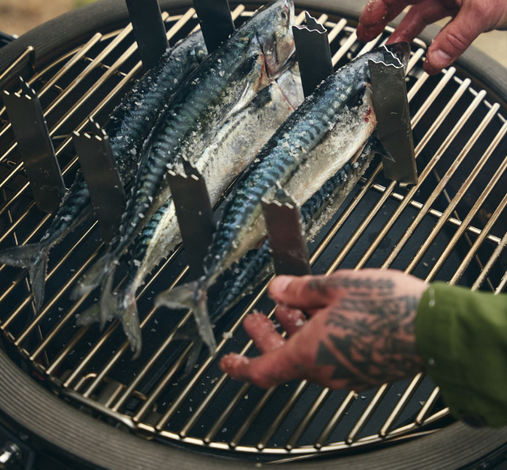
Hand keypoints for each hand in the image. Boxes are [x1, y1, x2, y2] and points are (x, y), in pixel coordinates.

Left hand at [219, 269, 427, 390]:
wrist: (433, 328)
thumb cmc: (388, 307)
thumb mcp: (335, 286)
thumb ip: (299, 289)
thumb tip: (277, 289)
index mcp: (310, 353)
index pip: (263, 370)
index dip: (240, 366)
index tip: (227, 360)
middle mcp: (326, 370)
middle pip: (283, 358)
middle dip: (266, 336)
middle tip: (257, 318)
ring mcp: (347, 373)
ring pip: (307, 356)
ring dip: (293, 333)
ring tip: (288, 308)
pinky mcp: (364, 369)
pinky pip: (329, 357)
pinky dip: (316, 338)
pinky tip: (321, 315)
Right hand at [356, 0, 506, 73]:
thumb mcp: (483, 11)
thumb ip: (455, 38)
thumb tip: (432, 62)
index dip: (378, 5)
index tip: (366, 26)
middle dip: (382, 17)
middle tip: (365, 37)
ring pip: (418, 13)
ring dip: (403, 33)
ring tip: (390, 52)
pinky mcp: (462, 8)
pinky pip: (435, 24)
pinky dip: (425, 39)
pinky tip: (421, 54)